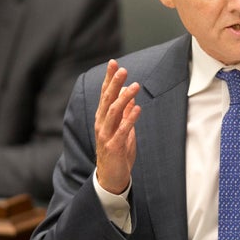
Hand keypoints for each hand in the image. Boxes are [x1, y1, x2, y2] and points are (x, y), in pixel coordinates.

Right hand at [95, 60, 140, 194]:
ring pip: (113, 112)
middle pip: (106, 99)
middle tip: (123, 69)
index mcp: (103, 118)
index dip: (109, 78)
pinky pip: (122, 129)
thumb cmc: (117, 151)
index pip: (105, 94)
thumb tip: (130, 93)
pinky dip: (130, 118)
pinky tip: (137, 108)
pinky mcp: (113, 146)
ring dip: (124, 98)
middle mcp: (101, 124)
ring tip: (135, 85)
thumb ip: (125, 111)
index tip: (113, 63)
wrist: (112, 177)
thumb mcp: (122, 128)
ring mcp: (106, 135)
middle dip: (114, 83)